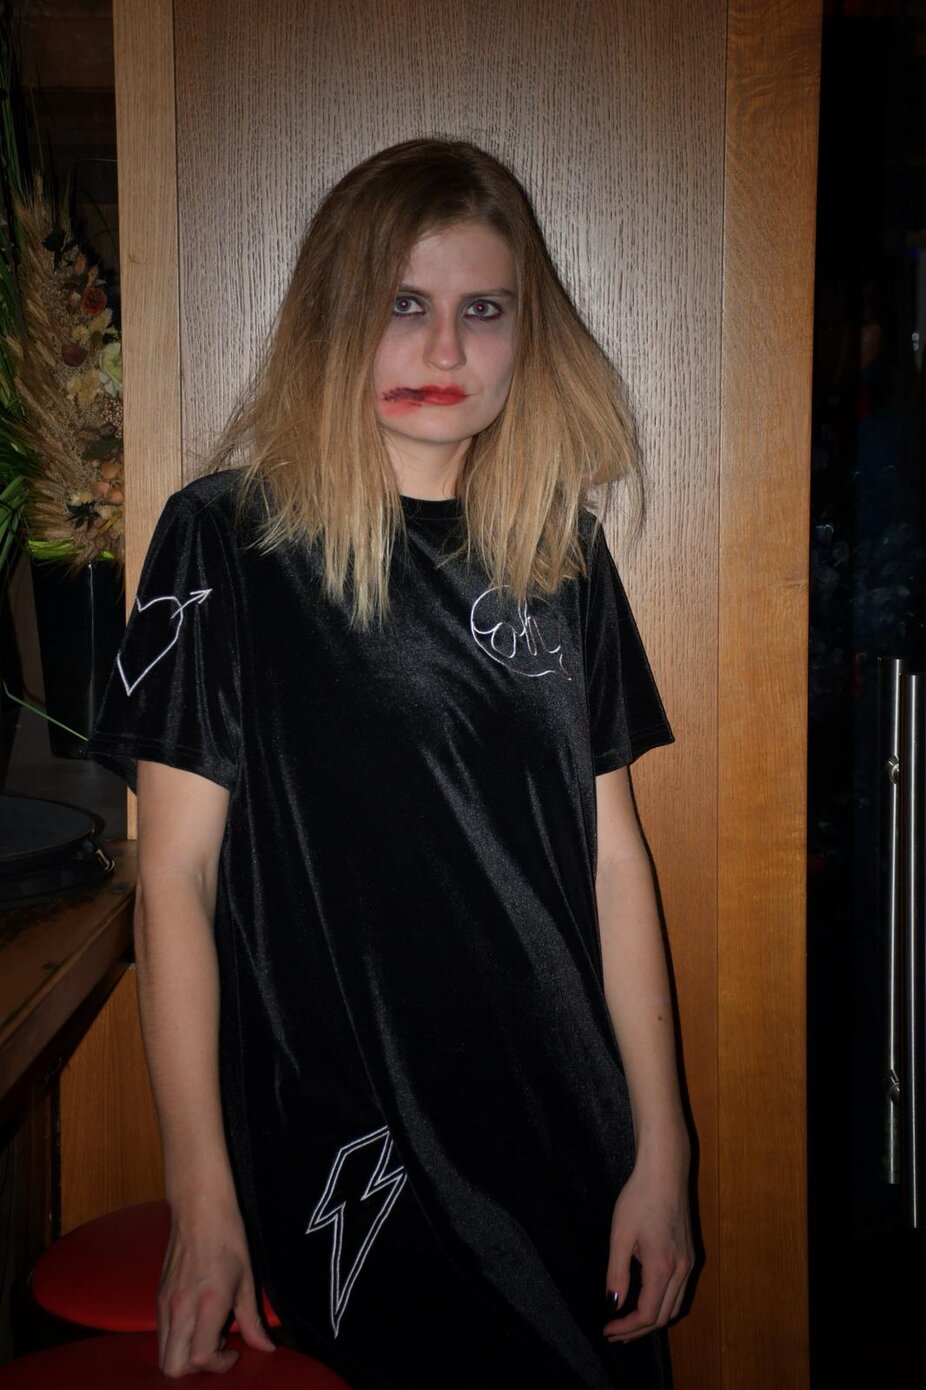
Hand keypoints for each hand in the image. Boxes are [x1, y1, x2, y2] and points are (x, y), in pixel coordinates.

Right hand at [157, 1198, 275, 1376]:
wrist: (199, 1208)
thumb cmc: (228, 1238)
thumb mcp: (247, 1280)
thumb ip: (253, 1320)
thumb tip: (265, 1347)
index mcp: (207, 1303)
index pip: (201, 1358)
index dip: (219, 1365)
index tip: (233, 1352)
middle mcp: (180, 1308)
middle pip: (172, 1367)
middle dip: (195, 1370)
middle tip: (217, 1348)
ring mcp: (165, 1303)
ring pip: (163, 1354)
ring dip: (184, 1355)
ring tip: (208, 1332)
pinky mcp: (158, 1297)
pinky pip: (161, 1334)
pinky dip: (177, 1340)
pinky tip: (197, 1319)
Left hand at [603, 1148, 693, 1343]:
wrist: (665, 1171)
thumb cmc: (639, 1198)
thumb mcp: (620, 1235)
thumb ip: (617, 1273)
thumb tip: (614, 1304)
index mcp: (663, 1268)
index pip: (647, 1315)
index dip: (627, 1328)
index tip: (608, 1330)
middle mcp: (681, 1270)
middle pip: (663, 1316)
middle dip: (638, 1330)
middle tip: (615, 1332)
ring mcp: (689, 1263)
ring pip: (674, 1306)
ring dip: (652, 1319)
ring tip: (628, 1322)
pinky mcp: (689, 1254)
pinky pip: (679, 1291)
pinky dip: (663, 1303)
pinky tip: (646, 1298)